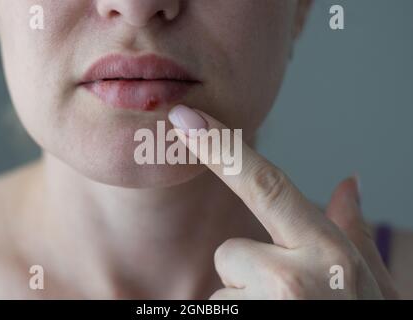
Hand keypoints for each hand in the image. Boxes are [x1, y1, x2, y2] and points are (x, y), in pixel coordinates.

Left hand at [168, 105, 398, 299]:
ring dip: (244, 307)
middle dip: (249, 274)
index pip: (266, 185)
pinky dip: (234, 319)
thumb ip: (352, 230)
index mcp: (328, 253)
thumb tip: (349, 182)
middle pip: (231, 253)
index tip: (185, 118)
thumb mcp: (373, 283)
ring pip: (222, 293)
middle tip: (287, 304)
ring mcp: (263, 309)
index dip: (222, 146)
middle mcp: (293, 280)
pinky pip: (216, 313)